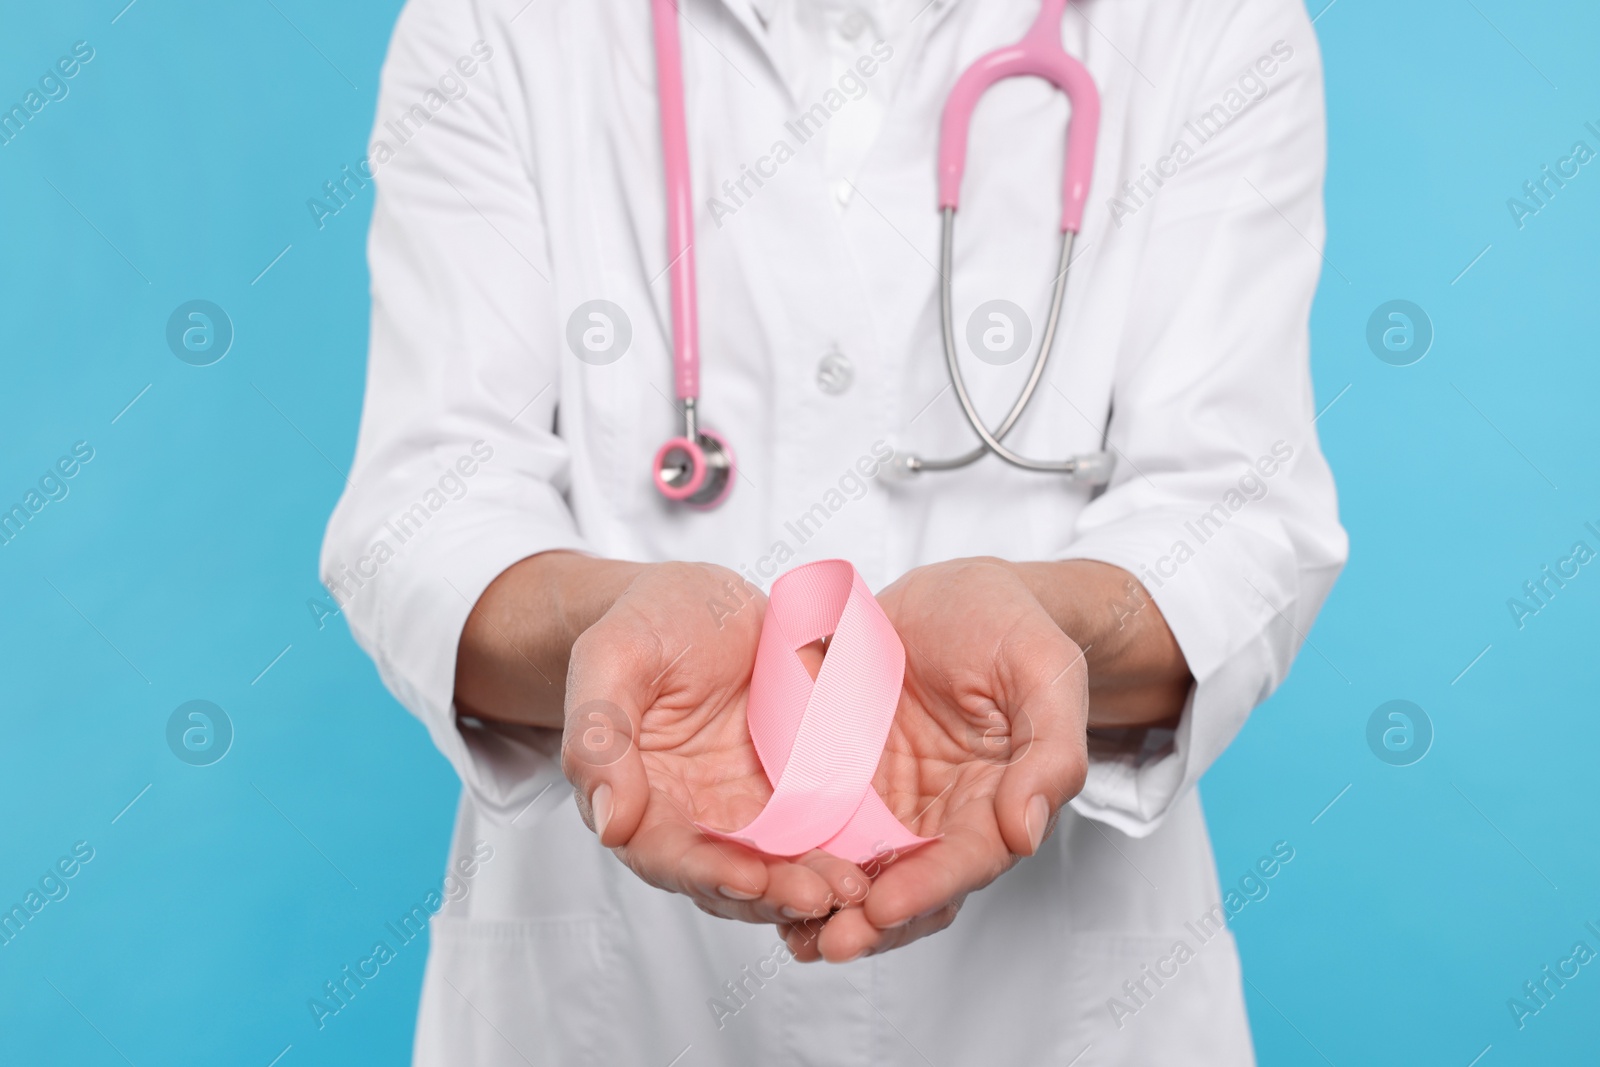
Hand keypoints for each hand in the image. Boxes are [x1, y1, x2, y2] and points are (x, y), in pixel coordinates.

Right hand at [562, 562, 867, 924]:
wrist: (704, 600)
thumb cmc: (649, 621)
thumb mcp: (614, 656)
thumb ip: (601, 734)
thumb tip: (609, 821)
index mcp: (638, 795)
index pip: (665, 854)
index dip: (704, 871)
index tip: (748, 879)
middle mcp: (692, 817)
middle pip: (727, 876)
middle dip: (772, 893)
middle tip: (822, 897)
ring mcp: (746, 810)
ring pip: (776, 868)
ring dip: (811, 886)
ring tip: (853, 889)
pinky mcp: (793, 793)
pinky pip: (816, 834)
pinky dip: (840, 853)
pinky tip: (874, 863)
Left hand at [779, 558, 1089, 961]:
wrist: (958, 590)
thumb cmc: (1012, 623)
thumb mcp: (1046, 670)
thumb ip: (1051, 750)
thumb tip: (1029, 831)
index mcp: (999, 798)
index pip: (967, 860)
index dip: (929, 888)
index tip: (886, 907)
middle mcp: (943, 814)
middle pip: (912, 887)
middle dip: (872, 923)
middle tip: (829, 943)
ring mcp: (891, 800)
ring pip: (862, 873)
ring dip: (830, 911)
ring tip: (791, 935)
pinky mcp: (843, 777)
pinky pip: (819, 829)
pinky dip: (798, 864)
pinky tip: (762, 884)